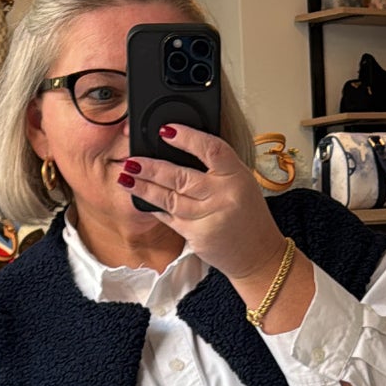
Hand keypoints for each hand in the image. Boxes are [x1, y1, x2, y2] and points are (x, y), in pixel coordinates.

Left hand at [118, 124, 288, 288]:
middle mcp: (223, 196)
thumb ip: (216, 166)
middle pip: (181, 177)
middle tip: (132, 159)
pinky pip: (169, 217)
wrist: (259, 255)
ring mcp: (208, 218)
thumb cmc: (249, 215)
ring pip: (169, 198)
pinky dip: (153, 207)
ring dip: (144, 187)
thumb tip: (181, 145)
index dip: (187, 137)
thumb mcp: (242, 182)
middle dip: (152, 167)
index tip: (166, 130)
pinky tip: (139, 197)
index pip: (211, 149)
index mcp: (237, 176)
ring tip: (125, 176)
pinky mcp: (196, 236)